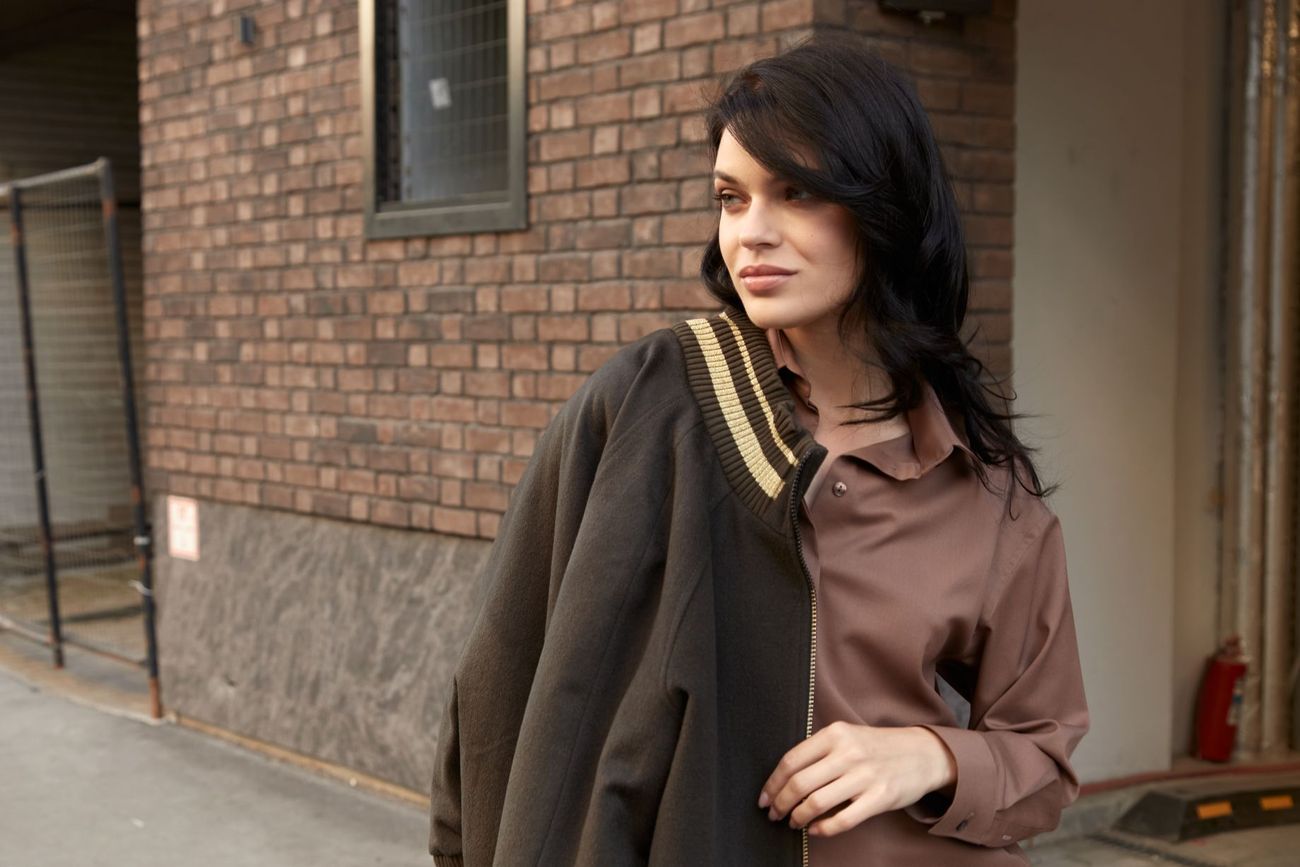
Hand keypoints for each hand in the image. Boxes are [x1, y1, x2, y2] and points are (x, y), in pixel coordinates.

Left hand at [757, 722, 956, 836]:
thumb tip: (784, 779)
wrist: (922, 753)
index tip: (764, 798)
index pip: (791, 761)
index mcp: (835, 734)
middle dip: (780, 803)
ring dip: (798, 817)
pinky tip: (815, 829)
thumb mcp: (847, 736)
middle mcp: (848, 753)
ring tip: (793, 822)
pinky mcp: (879, 798)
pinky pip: (843, 820)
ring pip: (817, 802)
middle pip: (799, 783)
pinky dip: (823, 828)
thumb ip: (819, 751)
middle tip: (774, 814)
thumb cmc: (876, 747)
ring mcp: (864, 776)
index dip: (772, 784)